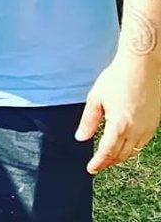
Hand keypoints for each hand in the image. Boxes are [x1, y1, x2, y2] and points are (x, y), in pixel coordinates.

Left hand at [75, 56, 160, 173]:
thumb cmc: (117, 78)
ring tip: (110, 158)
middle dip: (109, 162)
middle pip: (122, 154)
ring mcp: (148, 127)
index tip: (91, 169)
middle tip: (98, 165)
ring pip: (134, 150)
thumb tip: (80, 137)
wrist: (142, 66)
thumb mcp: (96, 98)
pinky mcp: (155, 122)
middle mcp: (136, 130)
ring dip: (121, 156)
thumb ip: (89, 120)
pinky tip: (126, 145)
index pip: (107, 152)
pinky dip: (133, 147)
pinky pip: (143, 142)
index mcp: (119, 125)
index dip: (98, 163)